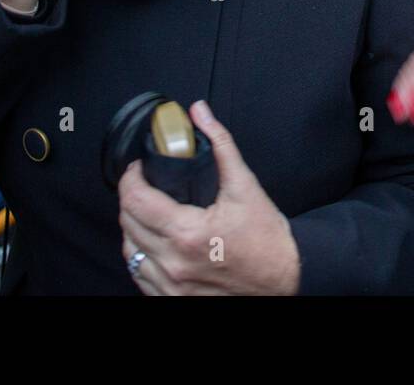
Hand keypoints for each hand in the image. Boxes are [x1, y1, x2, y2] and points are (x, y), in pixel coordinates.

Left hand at [119, 101, 299, 295]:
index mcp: (187, 233)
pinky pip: (140, 275)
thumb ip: (220, 144)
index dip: (131, 177)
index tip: (139, 168)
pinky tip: (157, 243)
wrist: (286, 281)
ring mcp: (171, 286)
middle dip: (131, 198)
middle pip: (127, 223)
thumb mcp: (245, 187)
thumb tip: (200, 113)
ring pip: (130, 251)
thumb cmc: (268, 240)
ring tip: (151, 213)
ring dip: (133, 228)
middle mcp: (173, 263)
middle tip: (146, 185)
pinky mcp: (172, 299)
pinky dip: (142, 255)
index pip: (135, 200)